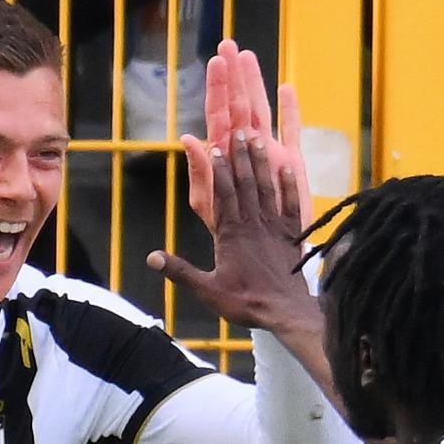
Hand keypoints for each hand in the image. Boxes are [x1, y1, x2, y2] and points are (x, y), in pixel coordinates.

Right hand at [146, 129, 313, 335]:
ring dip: (262, 163)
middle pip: (245, 183)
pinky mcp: (291, 235)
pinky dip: (290, 186)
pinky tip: (288, 169)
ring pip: (267, 187)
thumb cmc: (245, 302)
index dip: (218, 170)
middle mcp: (253, 223)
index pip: (222, 194)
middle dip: (240, 156)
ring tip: (259, 139)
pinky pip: (292, 204)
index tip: (213, 147)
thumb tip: (151, 258)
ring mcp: (274, 227)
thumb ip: (179, 271)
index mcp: (231, 233)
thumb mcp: (206, 290)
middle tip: (238, 131)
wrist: (285, 312)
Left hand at [185, 40, 311, 232]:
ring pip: (261, 111)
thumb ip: (199, 174)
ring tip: (249, 57)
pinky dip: (290, 112)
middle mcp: (245, 149)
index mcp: (223, 156)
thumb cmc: (228, 234)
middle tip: (229, 44)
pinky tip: (287, 89)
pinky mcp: (291, 164)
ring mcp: (269, 153)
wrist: (260, 256)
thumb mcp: (208, 205)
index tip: (215, 61)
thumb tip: (188, 139)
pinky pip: (291, 132)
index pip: (217, 114)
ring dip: (256, 84)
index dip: (216, 87)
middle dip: (233, 76)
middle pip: (238, 104)